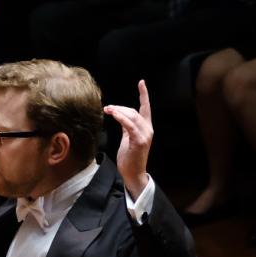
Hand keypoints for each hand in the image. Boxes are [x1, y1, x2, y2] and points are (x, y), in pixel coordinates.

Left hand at [104, 80, 152, 196]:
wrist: (133, 173)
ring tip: (107, 109)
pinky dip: (121, 118)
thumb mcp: (128, 139)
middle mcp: (148, 130)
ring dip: (118, 111)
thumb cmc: (130, 157)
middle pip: (134, 111)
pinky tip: (113, 114)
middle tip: (107, 108)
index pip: (145, 108)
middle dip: (120, 108)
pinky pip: (129, 125)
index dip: (144, 95)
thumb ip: (127, 127)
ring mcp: (145, 135)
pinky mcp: (139, 141)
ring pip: (132, 116)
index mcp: (146, 128)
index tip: (142, 83)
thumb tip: (121, 116)